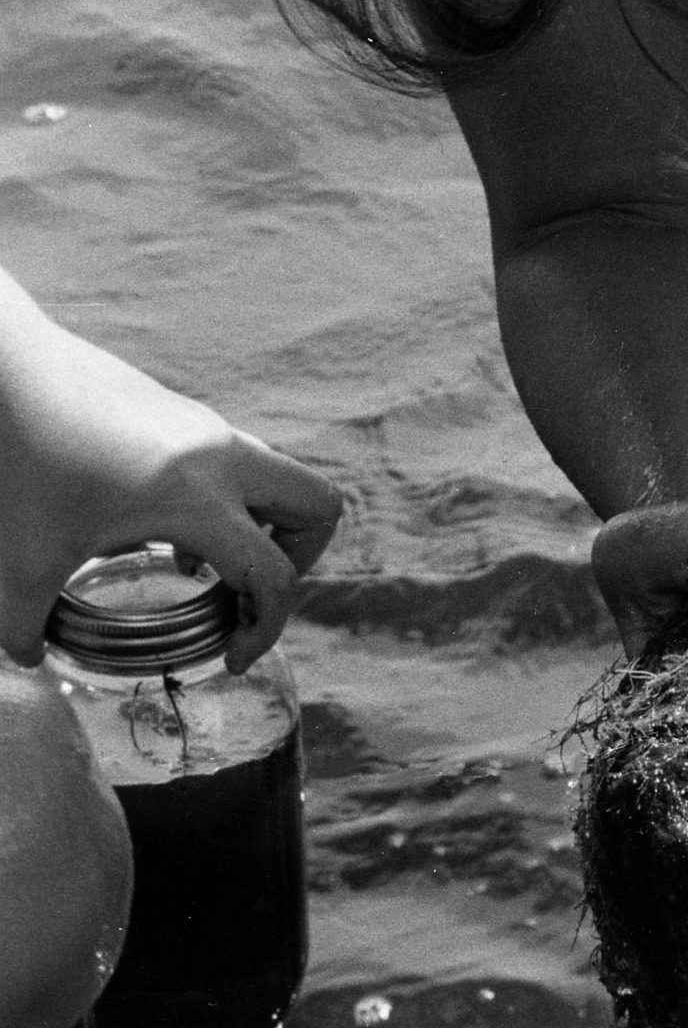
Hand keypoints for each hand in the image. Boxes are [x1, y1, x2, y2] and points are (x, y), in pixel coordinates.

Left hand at [0, 301, 342, 673]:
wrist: (8, 369)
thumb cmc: (17, 463)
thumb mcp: (21, 562)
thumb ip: (26, 624)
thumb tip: (29, 657)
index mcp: (196, 498)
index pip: (273, 573)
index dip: (266, 630)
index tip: (229, 658)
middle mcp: (220, 457)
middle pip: (317, 506)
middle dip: (299, 560)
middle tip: (244, 592)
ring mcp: (207, 427)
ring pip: (278, 478)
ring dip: (258, 527)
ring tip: (192, 562)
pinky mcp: (184, 413)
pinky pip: (238, 461)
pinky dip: (224, 501)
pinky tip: (158, 522)